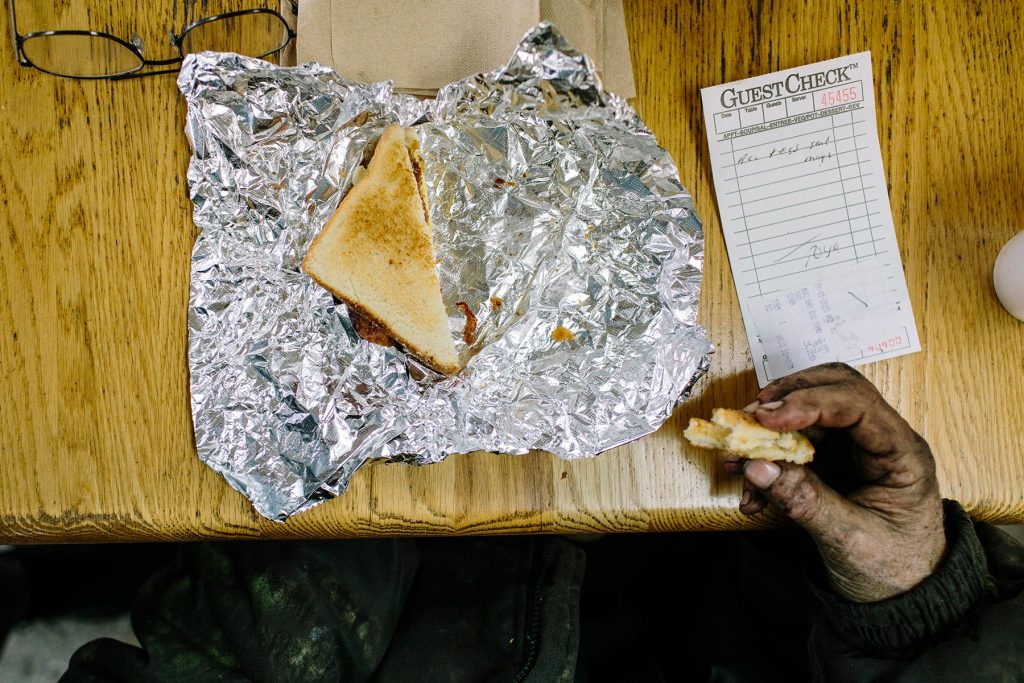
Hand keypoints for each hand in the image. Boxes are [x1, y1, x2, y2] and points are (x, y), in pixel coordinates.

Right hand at [725, 363, 946, 602]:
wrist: (904, 598)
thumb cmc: (893, 569)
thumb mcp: (848, 540)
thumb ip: (804, 500)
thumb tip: (757, 466)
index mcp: (901, 453)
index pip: (857, 403)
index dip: (809, 403)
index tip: (767, 417)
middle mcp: (879, 439)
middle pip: (833, 388)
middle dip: (787, 398)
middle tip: (750, 417)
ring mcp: (854, 447)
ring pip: (807, 413)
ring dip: (769, 430)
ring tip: (739, 456)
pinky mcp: (832, 460)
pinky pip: (794, 443)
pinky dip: (768, 458)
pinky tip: (751, 487)